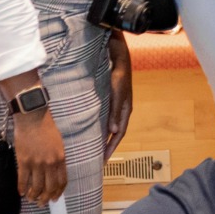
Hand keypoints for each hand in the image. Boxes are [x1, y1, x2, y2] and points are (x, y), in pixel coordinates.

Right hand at [14, 106, 67, 203]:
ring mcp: (36, 163)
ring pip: (36, 186)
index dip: (58, 192)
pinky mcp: (23, 161)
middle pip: (49, 187)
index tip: (55, 198)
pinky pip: (22, 180)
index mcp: (61, 158)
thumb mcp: (59, 144)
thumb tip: (54, 174)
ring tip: (31, 199)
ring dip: (33, 195)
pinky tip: (21, 193)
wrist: (33, 119)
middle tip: (42, 203)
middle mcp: (50, 163)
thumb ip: (58, 159)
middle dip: (46, 198)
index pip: (62, 181)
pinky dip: (21, 188)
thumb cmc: (46, 129)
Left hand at [103, 36, 133, 157]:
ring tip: (91, 148)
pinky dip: (98, 126)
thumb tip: (114, 130)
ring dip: (101, 137)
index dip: (111, 148)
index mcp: (125, 109)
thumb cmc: (118, 70)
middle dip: (106, 147)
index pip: (119, 134)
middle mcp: (121, 109)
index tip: (102, 161)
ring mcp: (115, 104)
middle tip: (95, 160)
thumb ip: (116, 109)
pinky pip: (103, 117)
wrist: (117, 52)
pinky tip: (89, 129)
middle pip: (114, 133)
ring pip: (108, 126)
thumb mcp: (117, 88)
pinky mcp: (108, 98)